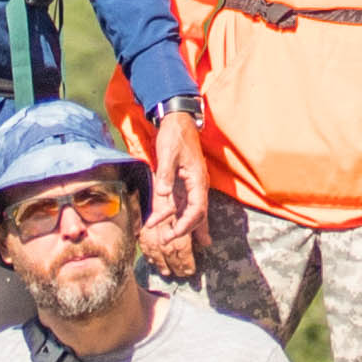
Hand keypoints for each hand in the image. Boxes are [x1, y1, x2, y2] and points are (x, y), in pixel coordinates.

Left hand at [144, 112, 205, 268]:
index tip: (173, 234)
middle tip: (169, 241)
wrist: (177, 119)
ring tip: (170, 239)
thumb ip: (165, 175)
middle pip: (196, 213)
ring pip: (189, 210)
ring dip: (181, 224)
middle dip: (185, 229)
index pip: (197, 209)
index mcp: (197, 179)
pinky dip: (174, 214)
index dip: (186, 224)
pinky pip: (180, 202)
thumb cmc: (174, 135)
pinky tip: (166, 222)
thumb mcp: (167, 153)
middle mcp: (197, 185)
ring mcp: (190, 183)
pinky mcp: (182, 181)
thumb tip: (164, 195)